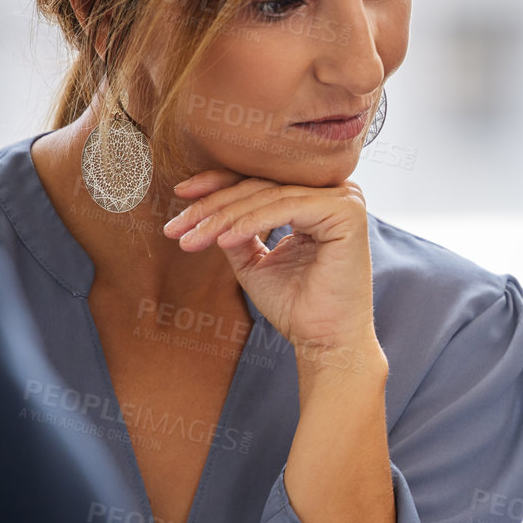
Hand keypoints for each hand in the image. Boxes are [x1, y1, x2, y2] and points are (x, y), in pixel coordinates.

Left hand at [162, 169, 381, 372]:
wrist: (324, 342)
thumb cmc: (296, 307)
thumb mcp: (254, 260)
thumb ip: (236, 229)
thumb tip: (202, 207)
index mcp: (318, 199)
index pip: (263, 180)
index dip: (218, 184)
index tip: (179, 195)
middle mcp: (337, 192)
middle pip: (262, 185)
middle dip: (212, 205)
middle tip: (176, 227)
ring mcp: (345, 199)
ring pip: (269, 196)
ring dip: (224, 217)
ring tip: (192, 239)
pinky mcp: (346, 212)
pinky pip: (286, 208)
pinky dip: (250, 223)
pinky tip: (223, 240)